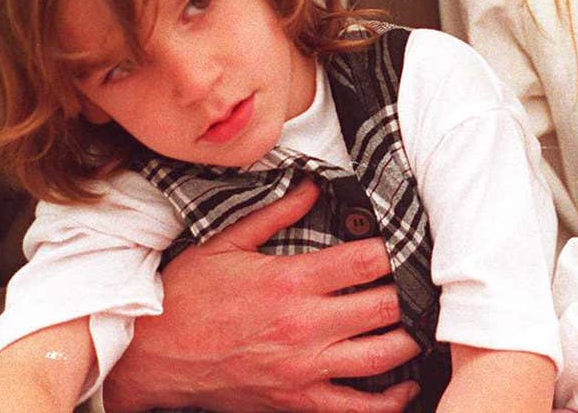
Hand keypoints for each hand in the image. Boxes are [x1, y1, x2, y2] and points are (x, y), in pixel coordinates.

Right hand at [103, 179, 419, 412]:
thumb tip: (312, 185)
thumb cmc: (185, 298)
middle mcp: (305, 325)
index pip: (366, 259)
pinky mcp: (298, 401)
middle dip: (412, 293)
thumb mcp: (226, 243)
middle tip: (425, 282)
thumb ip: (275, 213)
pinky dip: (391, 399)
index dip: (396, 248)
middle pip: (386, 306)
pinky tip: (406, 382)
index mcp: (291, 281)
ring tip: (423, 322)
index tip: (408, 241)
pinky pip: (358, 407)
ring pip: (383, 355)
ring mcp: (304, 368)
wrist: (151, 357)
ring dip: (411, 339)